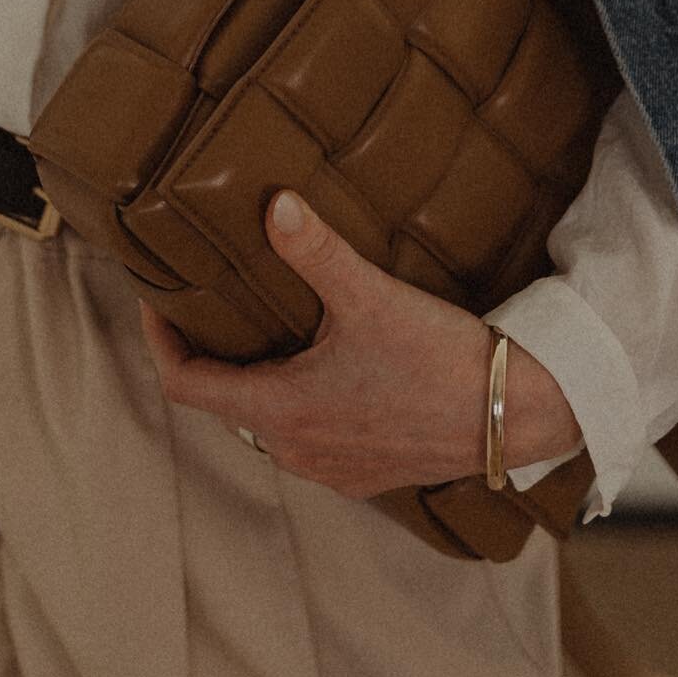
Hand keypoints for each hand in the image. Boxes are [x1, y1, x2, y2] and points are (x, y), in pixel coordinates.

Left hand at [139, 189, 582, 499]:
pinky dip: (296, 401)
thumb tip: (273, 203)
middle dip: (209, 354)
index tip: (156, 303)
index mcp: (282, 410)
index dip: (161, 341)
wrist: (520, 413)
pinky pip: (309, 438)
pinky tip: (320, 364)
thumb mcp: (370, 296)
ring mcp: (333, 468)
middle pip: (223, 403)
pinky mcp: (368, 473)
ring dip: (255, 379)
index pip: (185, 386)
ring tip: (261, 326)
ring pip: (267, 422)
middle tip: (207, 304)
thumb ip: (314, 250)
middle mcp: (298, 450)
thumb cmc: (441, 358)